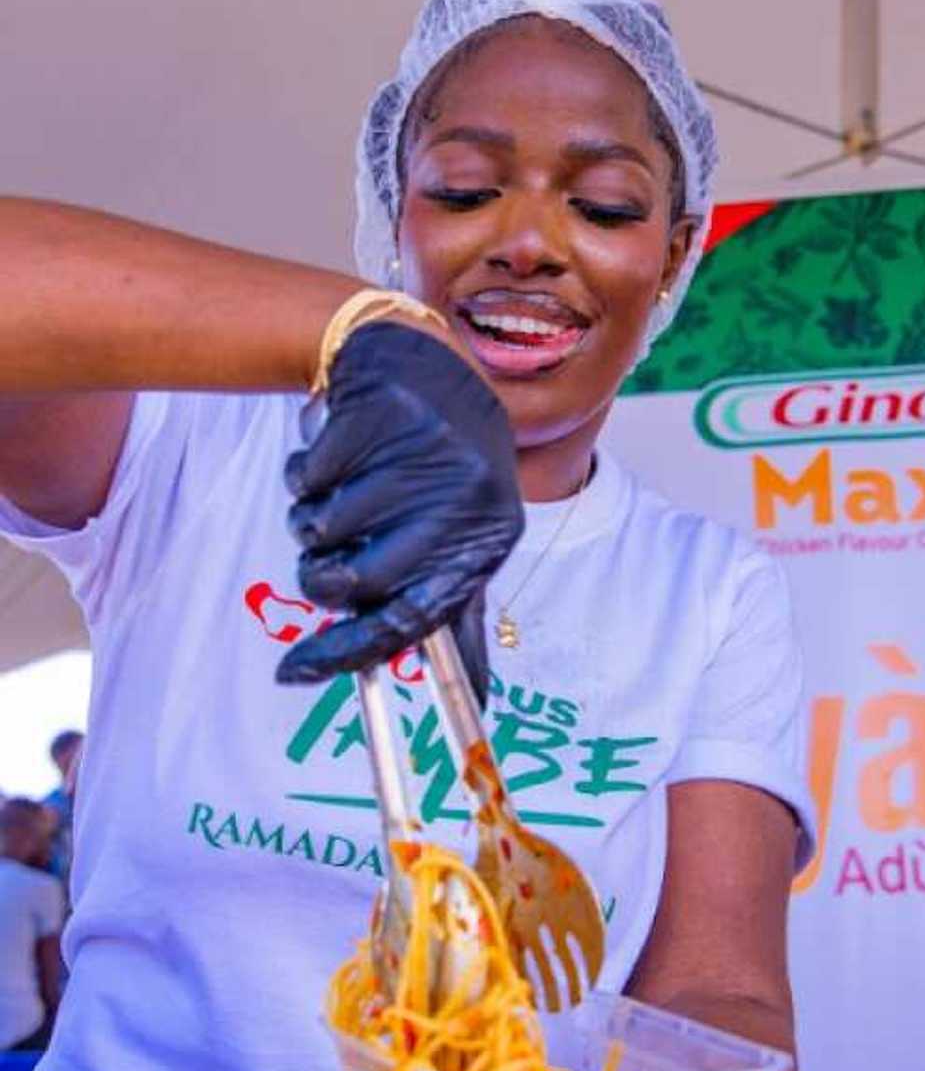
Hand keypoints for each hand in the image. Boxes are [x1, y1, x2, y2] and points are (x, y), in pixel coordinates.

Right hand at [276, 322, 522, 701]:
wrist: (424, 365)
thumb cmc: (442, 471)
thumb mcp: (466, 537)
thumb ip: (457, 616)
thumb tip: (476, 705)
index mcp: (486, 539)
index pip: (414, 618)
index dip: (349, 653)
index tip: (292, 673)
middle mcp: (462, 498)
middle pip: (355, 581)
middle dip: (322, 579)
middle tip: (324, 555)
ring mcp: (419, 452)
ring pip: (323, 529)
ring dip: (311, 520)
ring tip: (340, 492)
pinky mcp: (375, 413)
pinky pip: (306, 477)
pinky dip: (303, 475)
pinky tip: (336, 453)